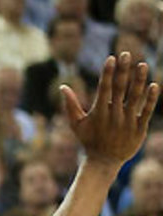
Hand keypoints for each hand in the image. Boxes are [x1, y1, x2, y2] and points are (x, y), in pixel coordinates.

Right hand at [64, 52, 159, 166]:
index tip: (111, 58)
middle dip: (123, 70)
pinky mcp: (139, 128)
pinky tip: (154, 85)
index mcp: (99, 112)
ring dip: (139, 80)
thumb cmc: (89, 141)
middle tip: (126, 53)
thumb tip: (62, 87)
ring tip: (142, 64)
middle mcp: (114, 115)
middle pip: (119, 88)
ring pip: (135, 97)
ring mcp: (127, 121)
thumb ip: (70, 105)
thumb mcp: (76, 124)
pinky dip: (150, 99)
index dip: (108, 72)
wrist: (103, 162)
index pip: (104, 88)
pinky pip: (146, 111)